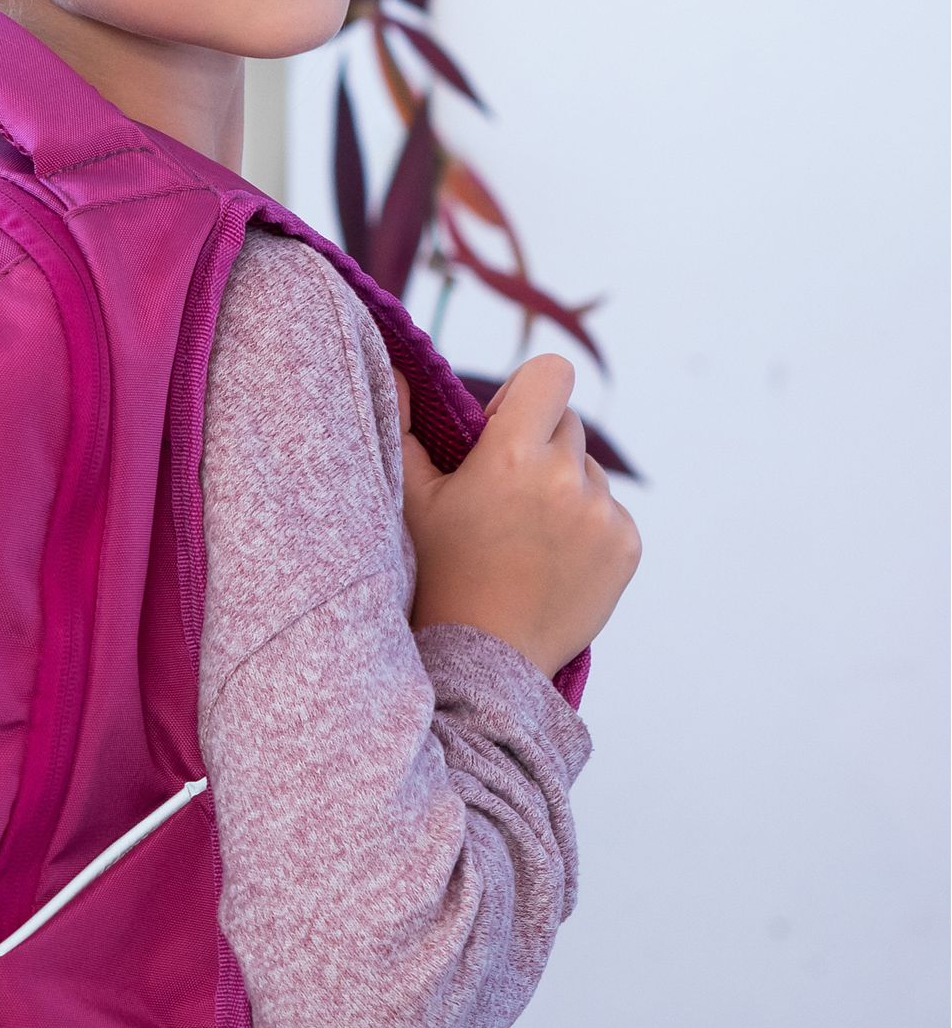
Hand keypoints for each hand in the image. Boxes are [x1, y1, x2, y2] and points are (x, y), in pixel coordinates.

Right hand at [393, 355, 640, 677]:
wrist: (483, 658)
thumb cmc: (438, 574)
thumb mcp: (409, 498)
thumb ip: (405, 425)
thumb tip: (401, 369)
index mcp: (514, 455)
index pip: (552, 374)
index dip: (525, 393)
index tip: (503, 428)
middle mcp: (567, 478)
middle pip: (568, 424)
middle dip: (539, 445)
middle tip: (504, 494)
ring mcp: (603, 514)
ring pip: (589, 471)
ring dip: (563, 488)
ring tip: (525, 537)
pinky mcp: (626, 546)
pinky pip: (610, 511)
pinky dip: (585, 527)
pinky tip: (550, 560)